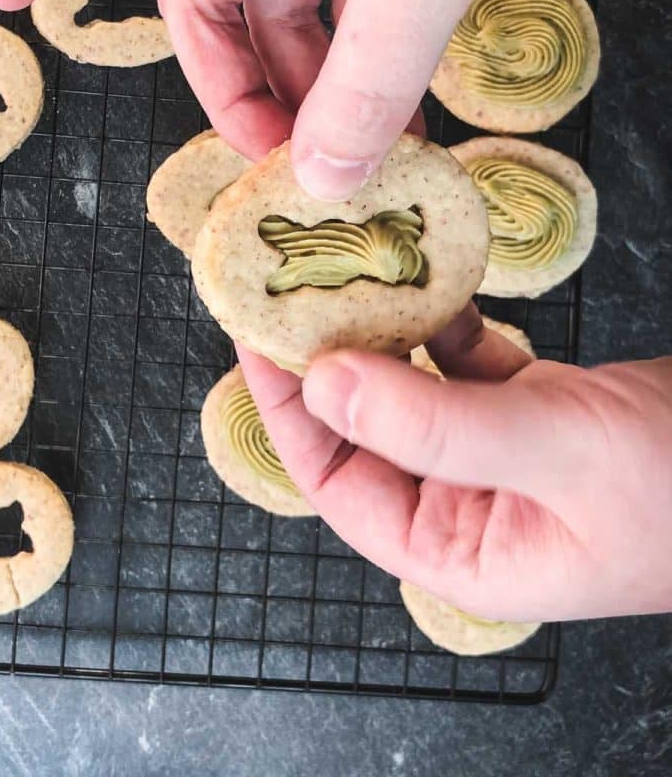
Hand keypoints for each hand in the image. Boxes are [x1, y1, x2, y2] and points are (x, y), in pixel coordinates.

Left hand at [239, 310, 671, 621]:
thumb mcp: (554, 450)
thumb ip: (435, 422)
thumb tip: (324, 379)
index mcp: (458, 549)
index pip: (339, 482)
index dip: (291, 410)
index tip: (261, 336)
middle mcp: (468, 504)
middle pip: (368, 426)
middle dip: (332, 357)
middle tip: (298, 283)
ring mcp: (502, 453)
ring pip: (414, 386)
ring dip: (386, 329)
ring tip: (352, 267)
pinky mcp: (536, 409)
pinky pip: (468, 359)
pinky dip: (448, 319)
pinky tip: (434, 278)